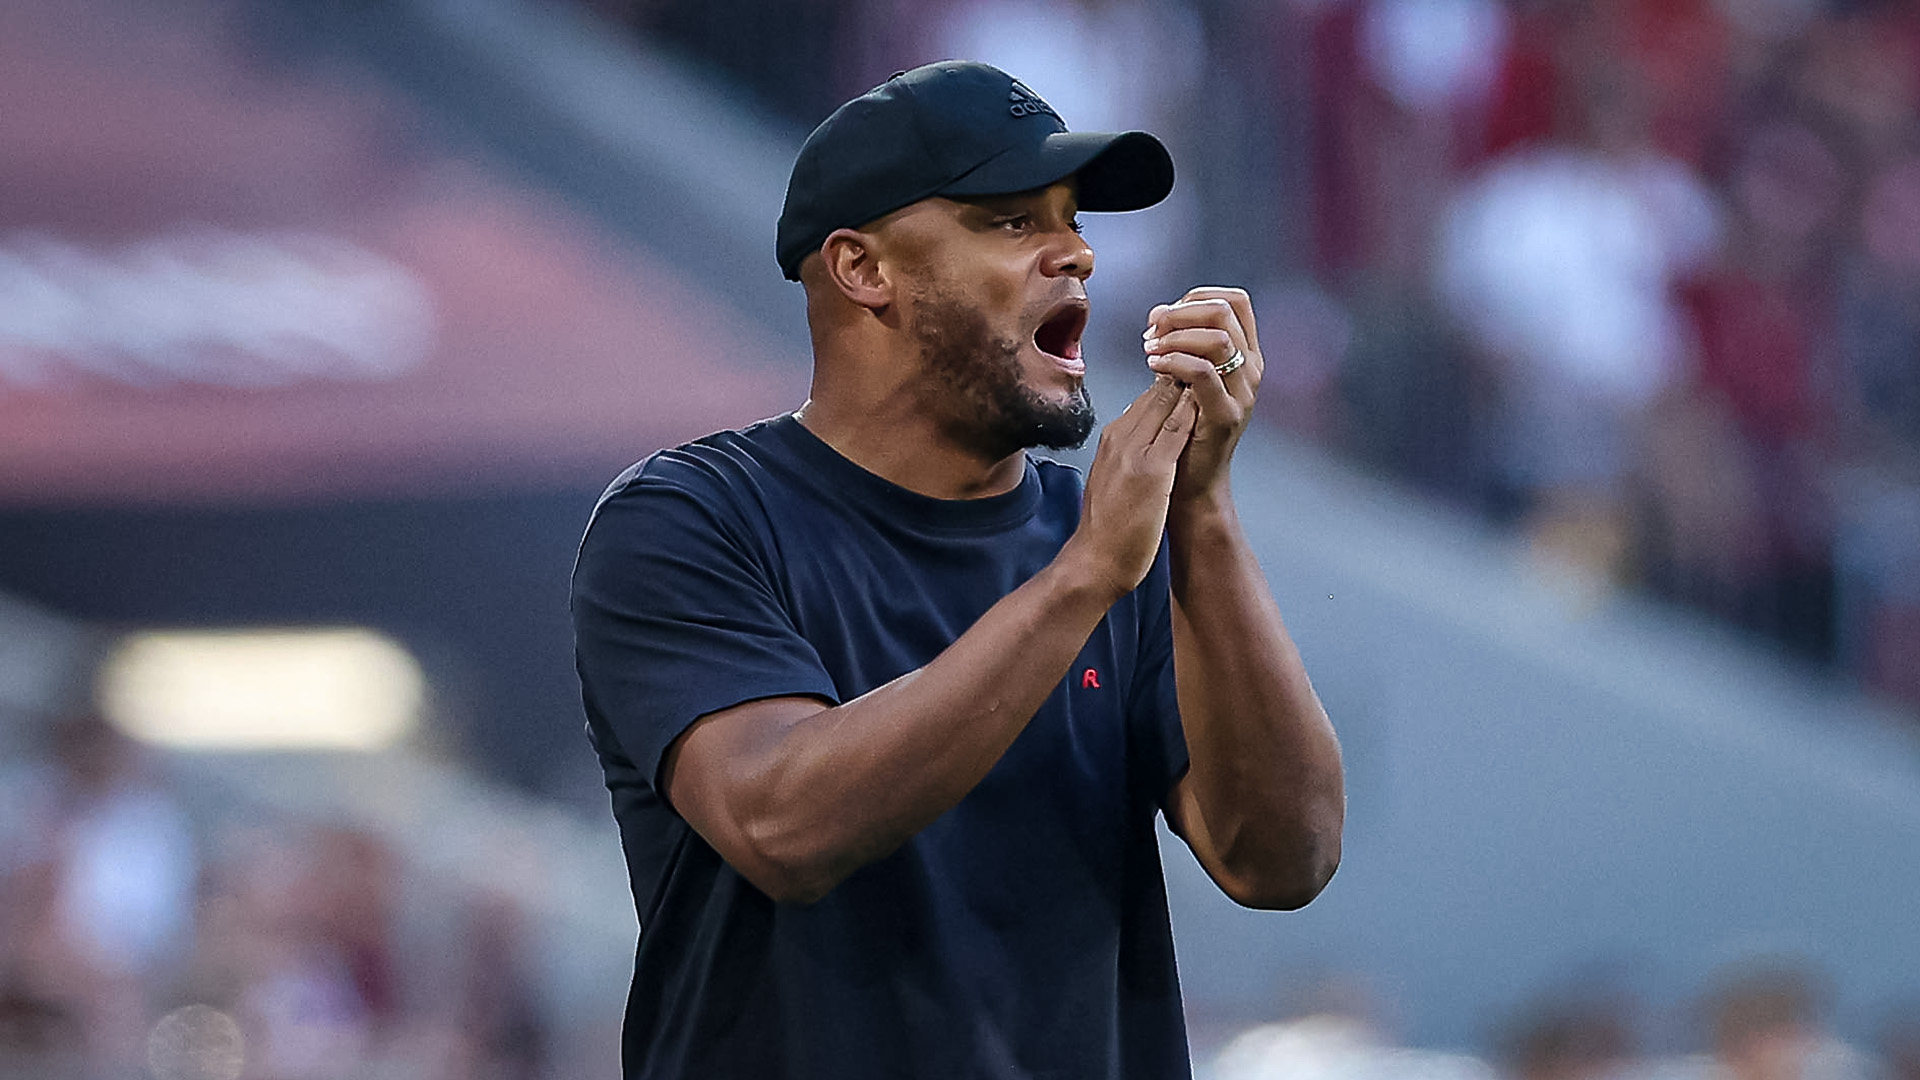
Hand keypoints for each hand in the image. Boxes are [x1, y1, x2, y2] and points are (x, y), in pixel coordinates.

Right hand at [1062, 375, 1197, 600]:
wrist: (1093, 559)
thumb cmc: (1106, 526)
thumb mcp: (1112, 478)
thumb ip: (1126, 453)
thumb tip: (1146, 436)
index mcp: (1112, 440)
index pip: (1144, 399)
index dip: (1169, 382)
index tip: (1192, 373)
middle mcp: (1120, 438)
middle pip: (1154, 394)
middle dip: (1180, 374)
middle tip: (1206, 360)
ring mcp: (1133, 452)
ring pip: (1162, 403)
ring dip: (1186, 383)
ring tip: (1210, 368)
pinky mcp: (1150, 471)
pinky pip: (1174, 431)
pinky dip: (1190, 411)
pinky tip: (1206, 399)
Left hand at [1141, 286, 1262, 503]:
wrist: (1191, 483)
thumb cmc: (1184, 430)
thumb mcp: (1187, 379)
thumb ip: (1181, 347)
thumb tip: (1159, 314)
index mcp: (1246, 354)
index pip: (1234, 301)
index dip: (1196, 297)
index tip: (1165, 314)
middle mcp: (1251, 369)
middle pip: (1225, 311)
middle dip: (1181, 313)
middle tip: (1152, 330)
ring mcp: (1243, 392)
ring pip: (1217, 338)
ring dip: (1175, 336)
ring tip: (1149, 349)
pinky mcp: (1225, 414)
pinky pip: (1203, 372)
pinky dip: (1174, 362)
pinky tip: (1153, 366)